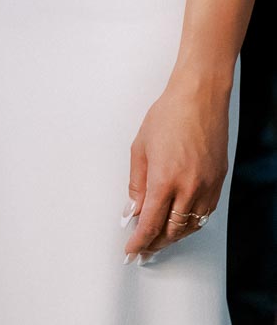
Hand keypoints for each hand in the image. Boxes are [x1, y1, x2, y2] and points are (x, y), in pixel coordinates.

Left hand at [123, 73, 229, 263]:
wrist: (199, 99)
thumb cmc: (169, 115)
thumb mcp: (140, 147)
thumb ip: (136, 183)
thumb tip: (133, 209)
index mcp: (164, 179)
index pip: (149, 223)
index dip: (139, 241)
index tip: (131, 250)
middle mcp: (188, 188)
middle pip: (171, 231)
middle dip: (155, 243)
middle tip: (143, 248)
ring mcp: (206, 187)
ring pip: (190, 226)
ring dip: (173, 236)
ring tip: (159, 239)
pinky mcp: (218, 183)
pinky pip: (205, 214)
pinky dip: (191, 223)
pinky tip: (181, 223)